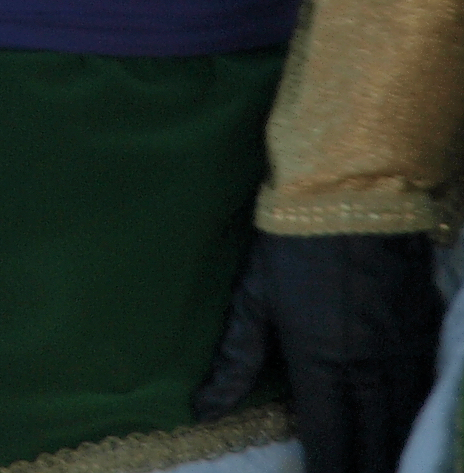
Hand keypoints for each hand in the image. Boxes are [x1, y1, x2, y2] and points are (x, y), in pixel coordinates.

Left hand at [195, 233, 440, 472]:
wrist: (353, 185)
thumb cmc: (291, 236)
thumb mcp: (255, 294)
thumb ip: (235, 357)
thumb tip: (204, 408)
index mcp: (320, 362)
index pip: (329, 439)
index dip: (326, 472)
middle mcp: (368, 367)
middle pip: (373, 442)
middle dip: (365, 468)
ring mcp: (403, 352)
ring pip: (404, 423)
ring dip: (393, 452)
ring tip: (382, 467)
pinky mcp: (425, 333)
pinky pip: (425, 393)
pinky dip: (417, 421)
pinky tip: (411, 433)